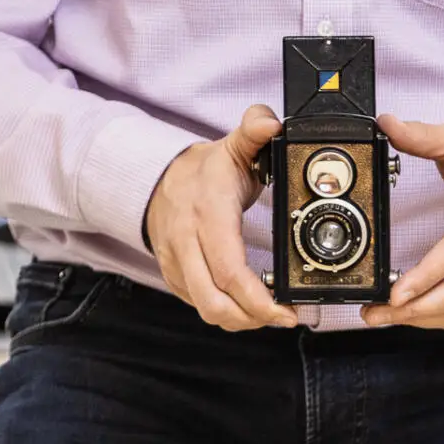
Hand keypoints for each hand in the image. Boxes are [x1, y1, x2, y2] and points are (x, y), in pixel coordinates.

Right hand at [145, 104, 297, 329]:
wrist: (155, 180)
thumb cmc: (203, 171)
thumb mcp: (232, 147)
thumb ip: (254, 131)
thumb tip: (271, 122)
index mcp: (207, 213)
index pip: (229, 270)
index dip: (259, 300)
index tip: (287, 310)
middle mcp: (186, 241)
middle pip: (214, 302)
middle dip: (253, 319)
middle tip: (285, 317)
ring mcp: (176, 261)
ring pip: (206, 309)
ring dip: (240, 320)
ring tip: (268, 313)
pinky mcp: (173, 275)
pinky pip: (197, 304)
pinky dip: (225, 312)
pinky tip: (245, 305)